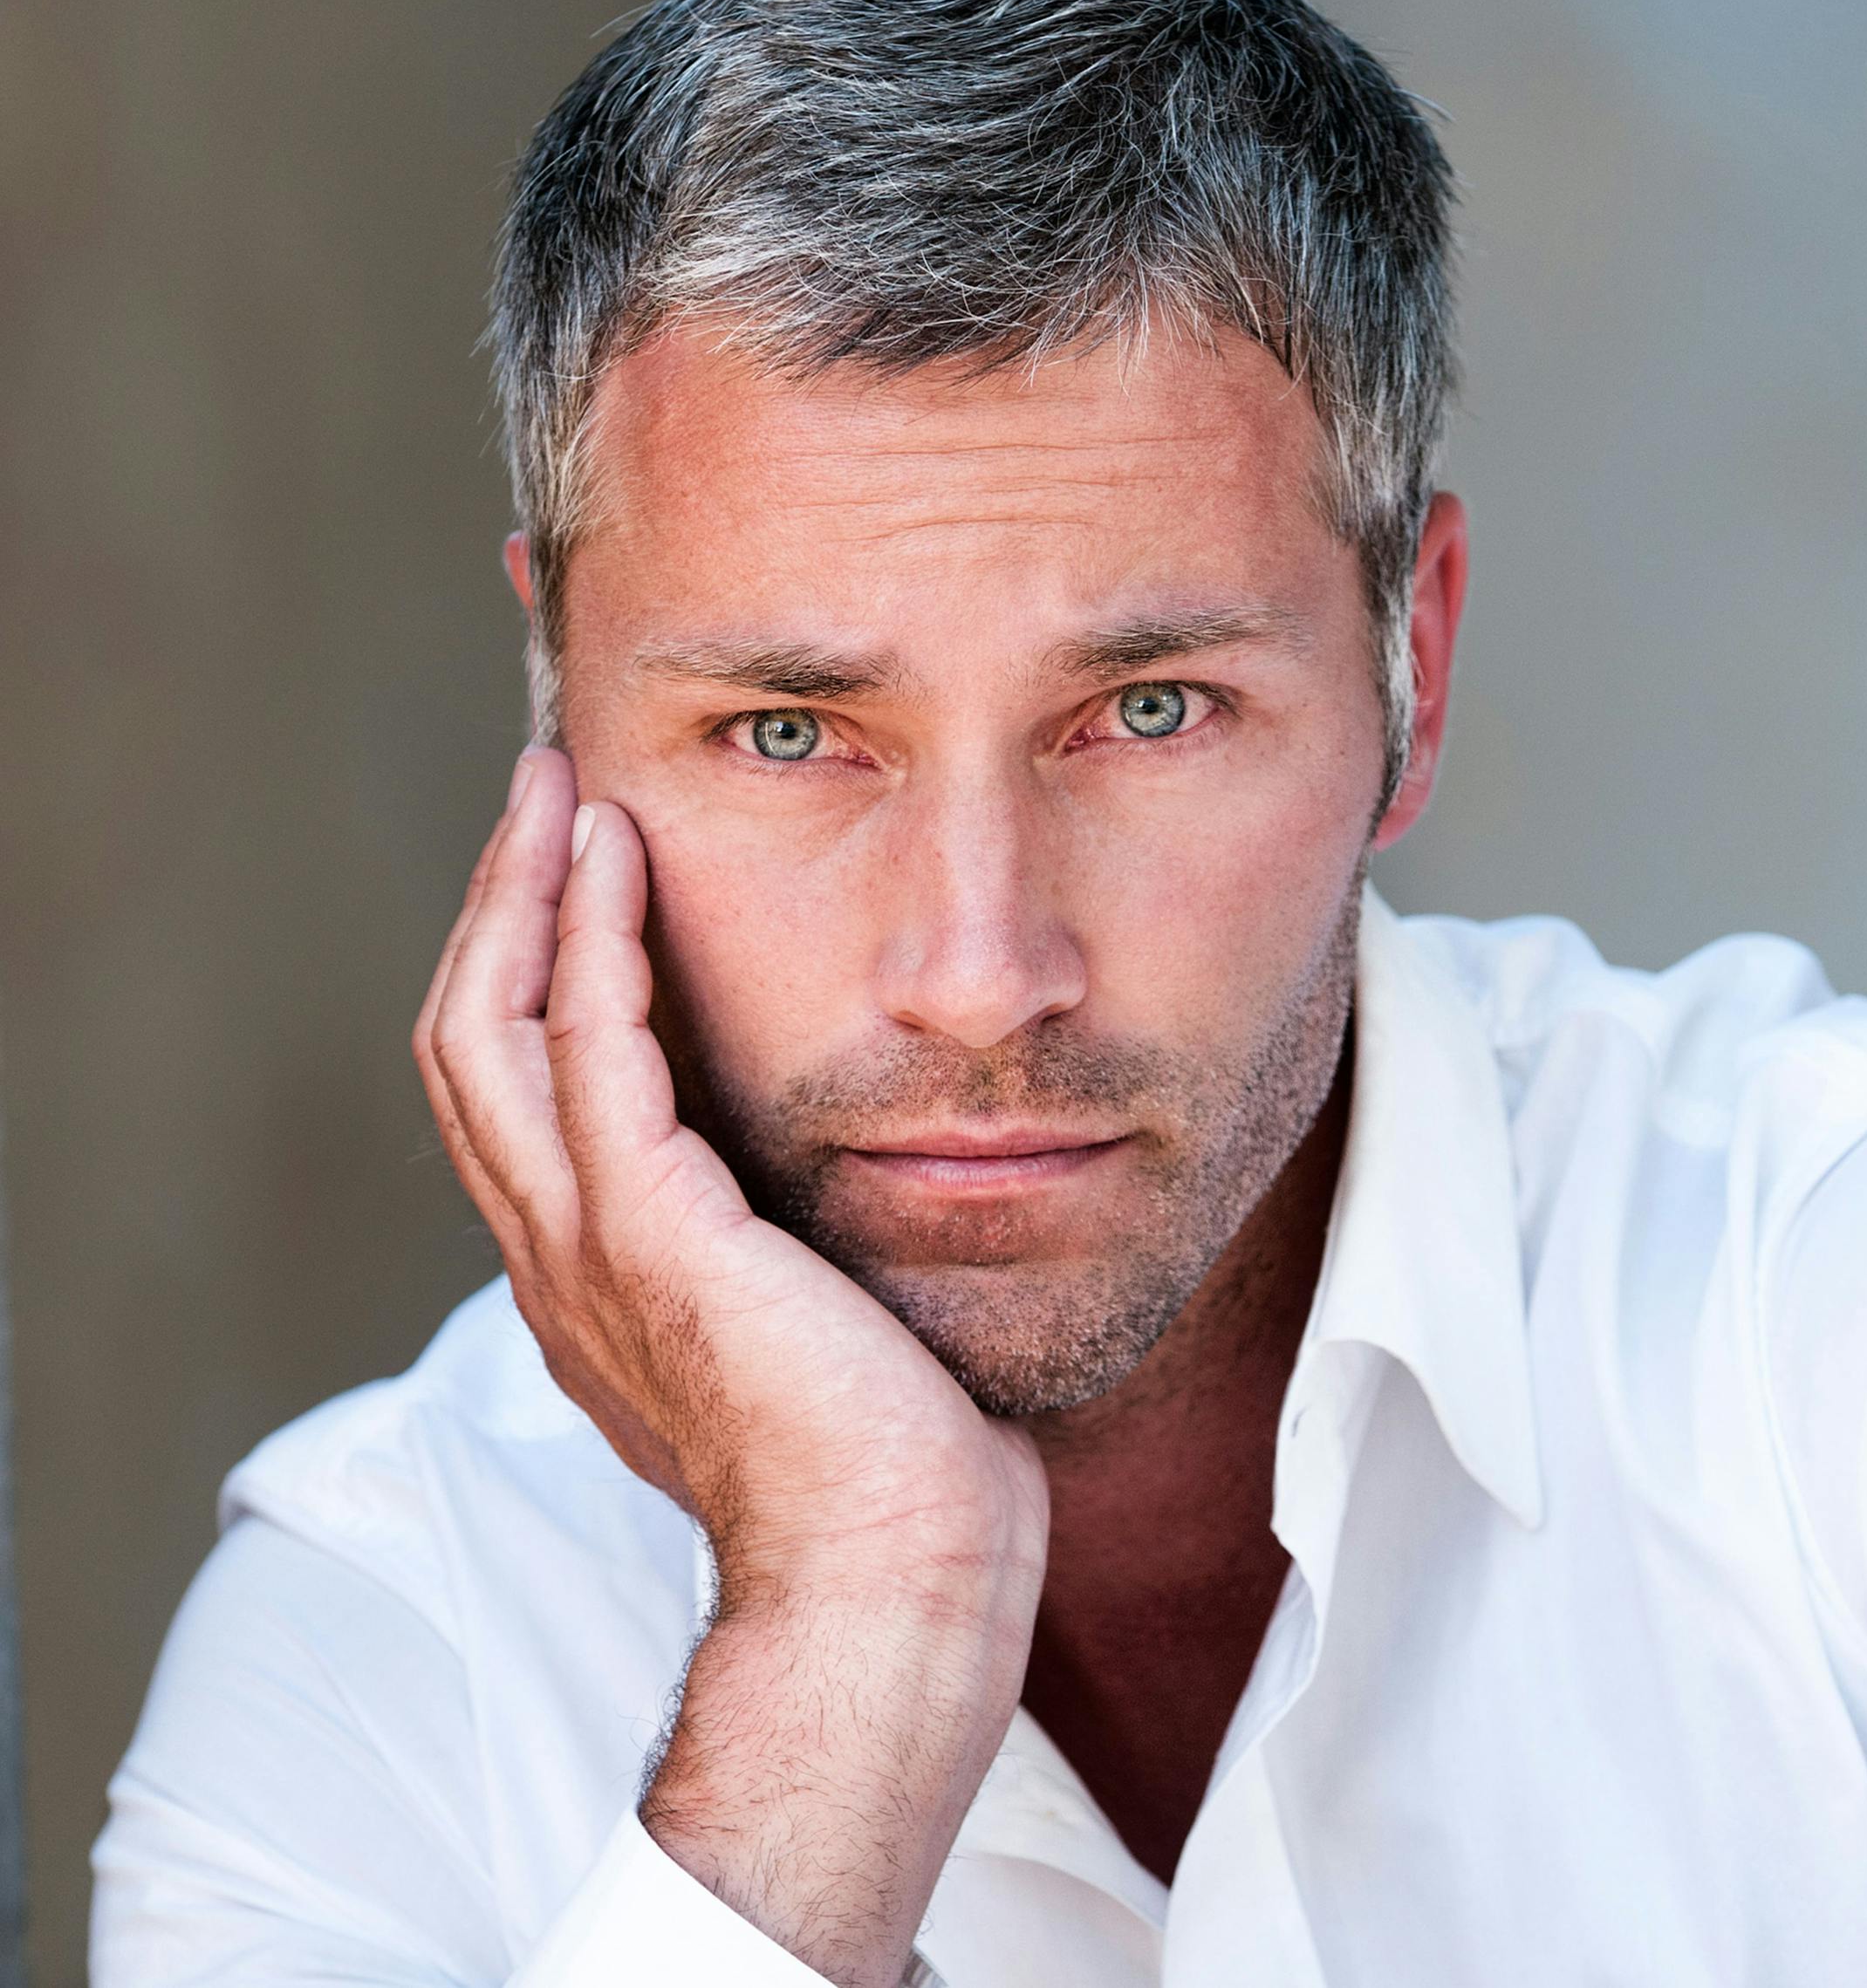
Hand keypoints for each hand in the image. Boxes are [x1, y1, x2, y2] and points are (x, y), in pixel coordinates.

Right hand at [415, 747, 1046, 1985]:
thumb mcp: (797, 1331)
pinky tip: (615, 852)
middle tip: (540, 794)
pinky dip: (589, 938)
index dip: (524, 974)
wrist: (895, 1580)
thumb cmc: (880, 1470)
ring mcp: (587, 1251)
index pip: (515, 1097)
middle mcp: (557, 1261)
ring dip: (522, 895)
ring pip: (494, 1033)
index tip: (571, 872)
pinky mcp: (650, 1238)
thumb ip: (765, 1252)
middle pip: (469, 1045)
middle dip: (497, 909)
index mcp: (588, 1282)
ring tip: (555, 788)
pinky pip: (591, 1052)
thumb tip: (816, 1191)